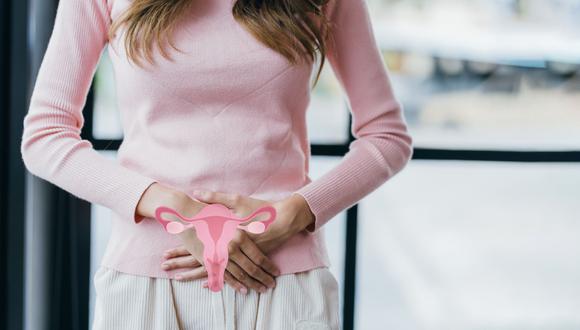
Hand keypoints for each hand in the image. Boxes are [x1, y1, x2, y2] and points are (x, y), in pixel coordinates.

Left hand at [162, 190, 315, 293]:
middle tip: (164, 267)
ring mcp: (236, 257)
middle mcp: (227, 249)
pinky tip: (206, 284)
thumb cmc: (260, 210)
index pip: (195, 245)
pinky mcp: (245, 261)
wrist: (283, 220)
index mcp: (221, 235)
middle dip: (180, 264)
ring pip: (211, 270)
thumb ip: (215, 198)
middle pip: (199, 260)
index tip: (164, 255)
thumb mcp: (237, 201)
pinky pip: (228, 274)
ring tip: (177, 277)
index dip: (179, 251)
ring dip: (193, 274)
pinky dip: (216, 279)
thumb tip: (196, 192)